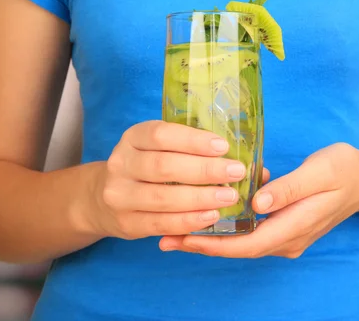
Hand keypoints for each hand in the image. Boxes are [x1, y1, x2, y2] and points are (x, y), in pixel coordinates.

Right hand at [80, 120, 258, 239]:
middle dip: (204, 170)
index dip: (193, 140)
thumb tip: (254, 164)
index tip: (223, 146)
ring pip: (162, 197)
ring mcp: (119, 195)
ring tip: (229, 197)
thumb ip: (196, 152)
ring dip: (200, 197)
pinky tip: (210, 216)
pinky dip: (188, 220)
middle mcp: (121, 163)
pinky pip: (160, 223)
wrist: (104, 198)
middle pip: (163, 165)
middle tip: (236, 172)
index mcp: (133, 138)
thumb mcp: (161, 150)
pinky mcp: (126, 222)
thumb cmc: (147, 168)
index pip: (161, 134)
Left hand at [160, 143, 358, 257]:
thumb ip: (290, 188)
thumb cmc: (344, 169)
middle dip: (202, 244)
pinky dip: (226, 227)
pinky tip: (205, 214)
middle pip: (239, 248)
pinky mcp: (283, 226)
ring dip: (210, 236)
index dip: (214, 244)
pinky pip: (250, 232)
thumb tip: (257, 202)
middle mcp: (288, 239)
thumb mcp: (321, 171)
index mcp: (297, 226)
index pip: (249, 244)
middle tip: (164, 237)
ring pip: (242, 242)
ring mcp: (286, 235)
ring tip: (175, 227)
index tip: (182, 238)